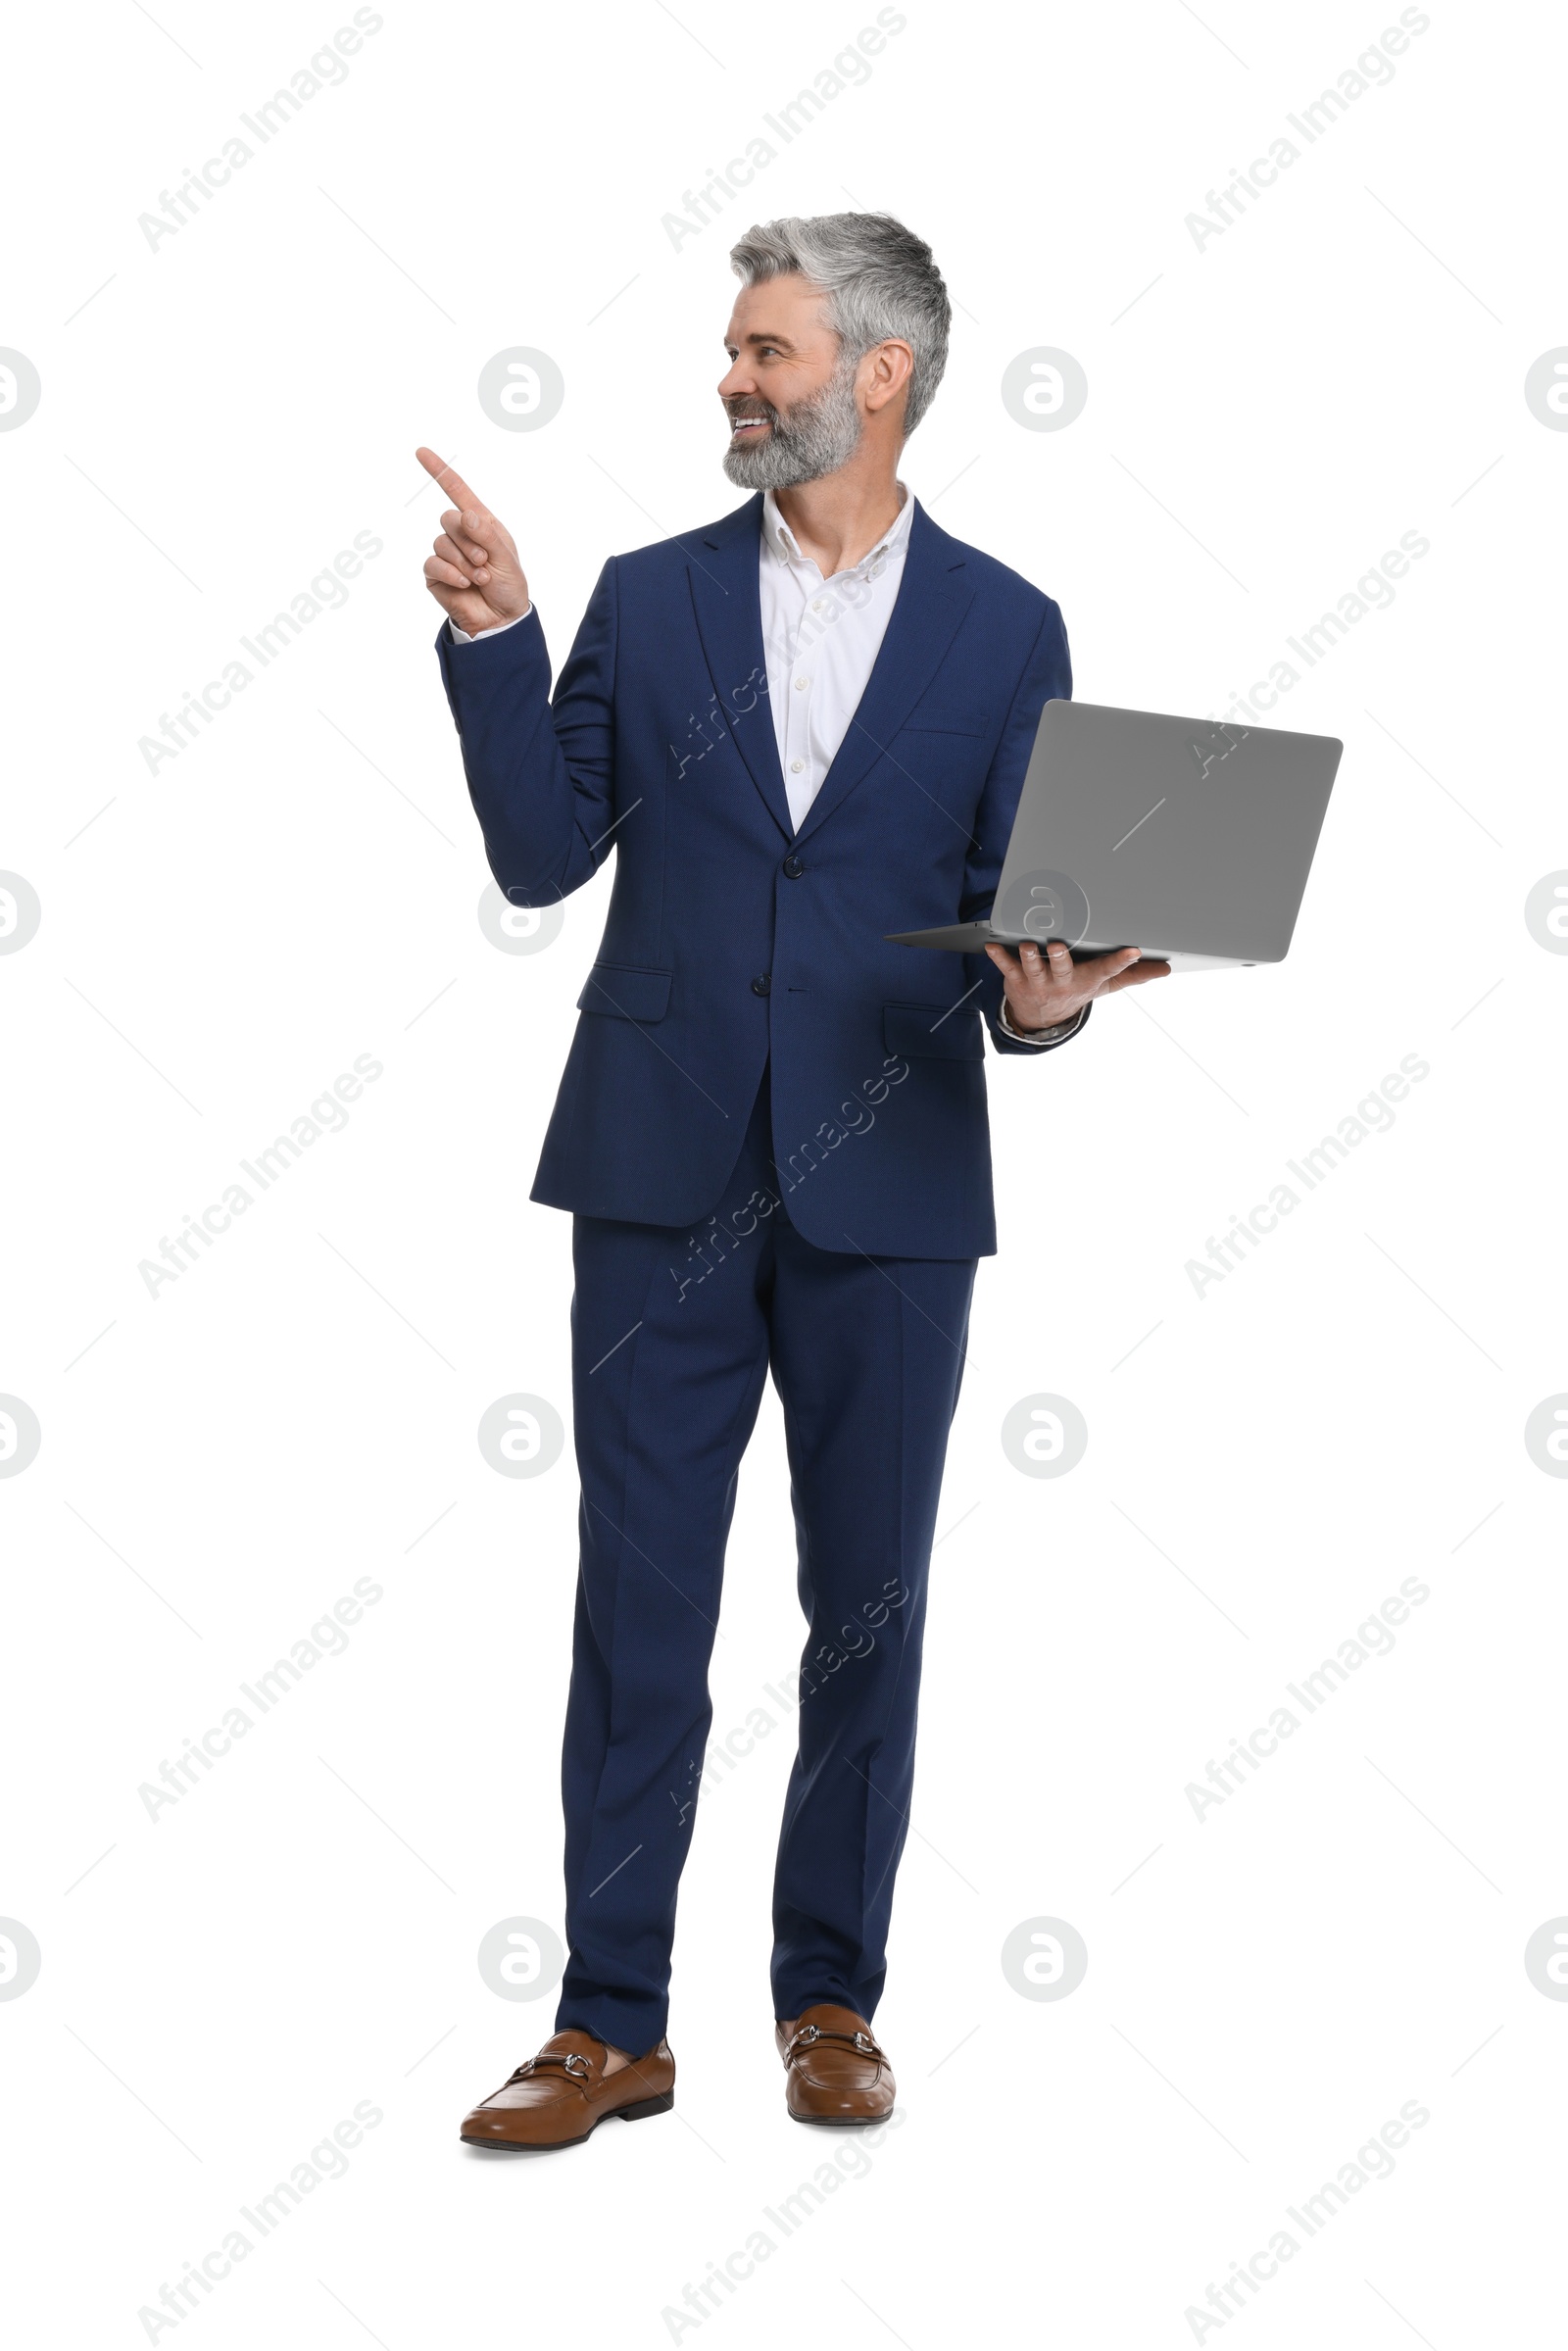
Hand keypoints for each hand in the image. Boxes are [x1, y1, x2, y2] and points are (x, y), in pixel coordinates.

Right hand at [415, 446, 530, 634]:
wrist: (500, 619)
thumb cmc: (508, 586)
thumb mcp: (506, 558)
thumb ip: (486, 534)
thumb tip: (465, 514)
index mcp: (481, 523)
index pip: (457, 491)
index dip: (439, 471)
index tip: (421, 452)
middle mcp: (461, 534)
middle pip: (448, 519)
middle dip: (468, 542)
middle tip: (484, 563)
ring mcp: (446, 554)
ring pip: (441, 542)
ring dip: (463, 562)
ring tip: (480, 578)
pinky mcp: (435, 574)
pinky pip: (432, 563)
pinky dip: (450, 573)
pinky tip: (463, 584)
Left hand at [984, 938, 1170, 1029]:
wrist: (1040, 1018)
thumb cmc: (1075, 989)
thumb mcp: (1104, 985)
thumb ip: (1132, 975)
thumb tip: (1165, 970)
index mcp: (1086, 980)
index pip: (1108, 971)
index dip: (1122, 962)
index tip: (1133, 950)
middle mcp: (1062, 981)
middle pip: (1063, 968)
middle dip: (1060, 957)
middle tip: (1057, 945)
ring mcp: (1038, 981)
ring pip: (1033, 967)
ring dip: (1029, 956)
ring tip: (1027, 945)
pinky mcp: (1017, 979)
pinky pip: (1006, 967)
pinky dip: (999, 957)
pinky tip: (992, 947)